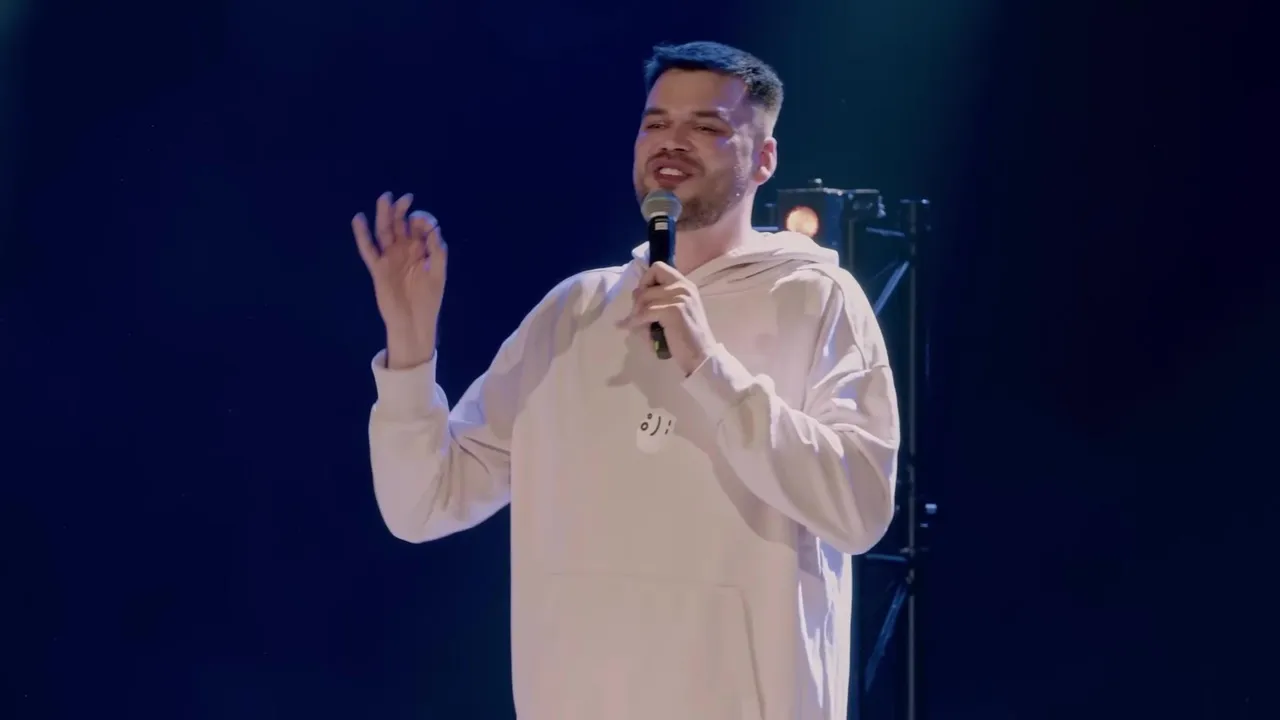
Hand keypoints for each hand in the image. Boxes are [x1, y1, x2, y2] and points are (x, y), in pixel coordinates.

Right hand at [353, 192, 447, 368]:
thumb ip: (438, 251)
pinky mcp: (378, 268)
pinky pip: (368, 249)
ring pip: (384, 231)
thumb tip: (434, 229)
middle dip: (401, 210)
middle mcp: (404, 250)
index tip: (424, 222)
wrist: (414, 321)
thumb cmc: (429, 299)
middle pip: (400, 224)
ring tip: (385, 198)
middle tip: (405, 198)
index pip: (420, 227)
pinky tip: (359, 219)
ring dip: (384, 215)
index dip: (422, 220)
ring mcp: (390, 257)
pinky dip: (362, 234)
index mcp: (422, 250)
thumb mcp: (438, 273)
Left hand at [618, 262, 716, 375]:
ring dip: (636, 312)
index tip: (643, 298)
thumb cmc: (686, 338)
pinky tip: (634, 328)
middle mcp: (684, 286)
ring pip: (644, 297)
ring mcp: (680, 296)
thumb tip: (634, 294)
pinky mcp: (674, 310)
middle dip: (638, 297)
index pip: (658, 267)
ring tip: (637, 325)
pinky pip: (645, 312)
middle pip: (648, 280)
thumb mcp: (674, 312)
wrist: (701, 356)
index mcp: (686, 284)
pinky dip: (637, 321)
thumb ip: (660, 299)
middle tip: (637, 314)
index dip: (646, 280)